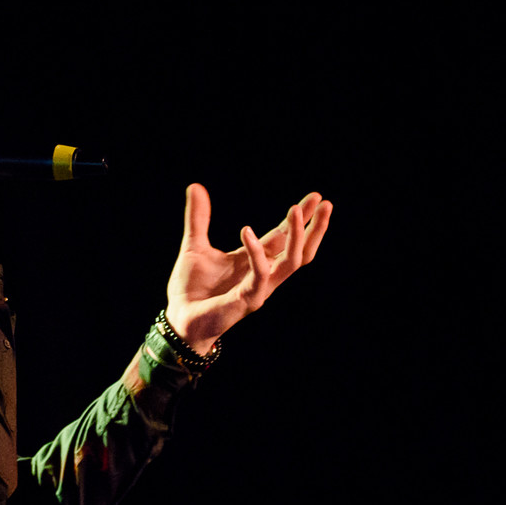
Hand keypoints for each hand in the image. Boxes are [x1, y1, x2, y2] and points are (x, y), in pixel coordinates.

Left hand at [164, 183, 331, 355]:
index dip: (300, 218)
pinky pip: (260, 274)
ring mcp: (260, 288)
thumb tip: (195, 186)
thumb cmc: (190, 288)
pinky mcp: (249, 300)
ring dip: (297, 236)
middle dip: (315, 228)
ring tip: (296, 210)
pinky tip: (246, 230)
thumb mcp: (195, 246)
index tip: (316, 197)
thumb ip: (198, 218)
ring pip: (292, 262)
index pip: (284, 237)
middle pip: (299, 250)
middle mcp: (263, 275)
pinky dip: (256, 252)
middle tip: (326, 203)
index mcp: (254, 261)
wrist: (179, 318)